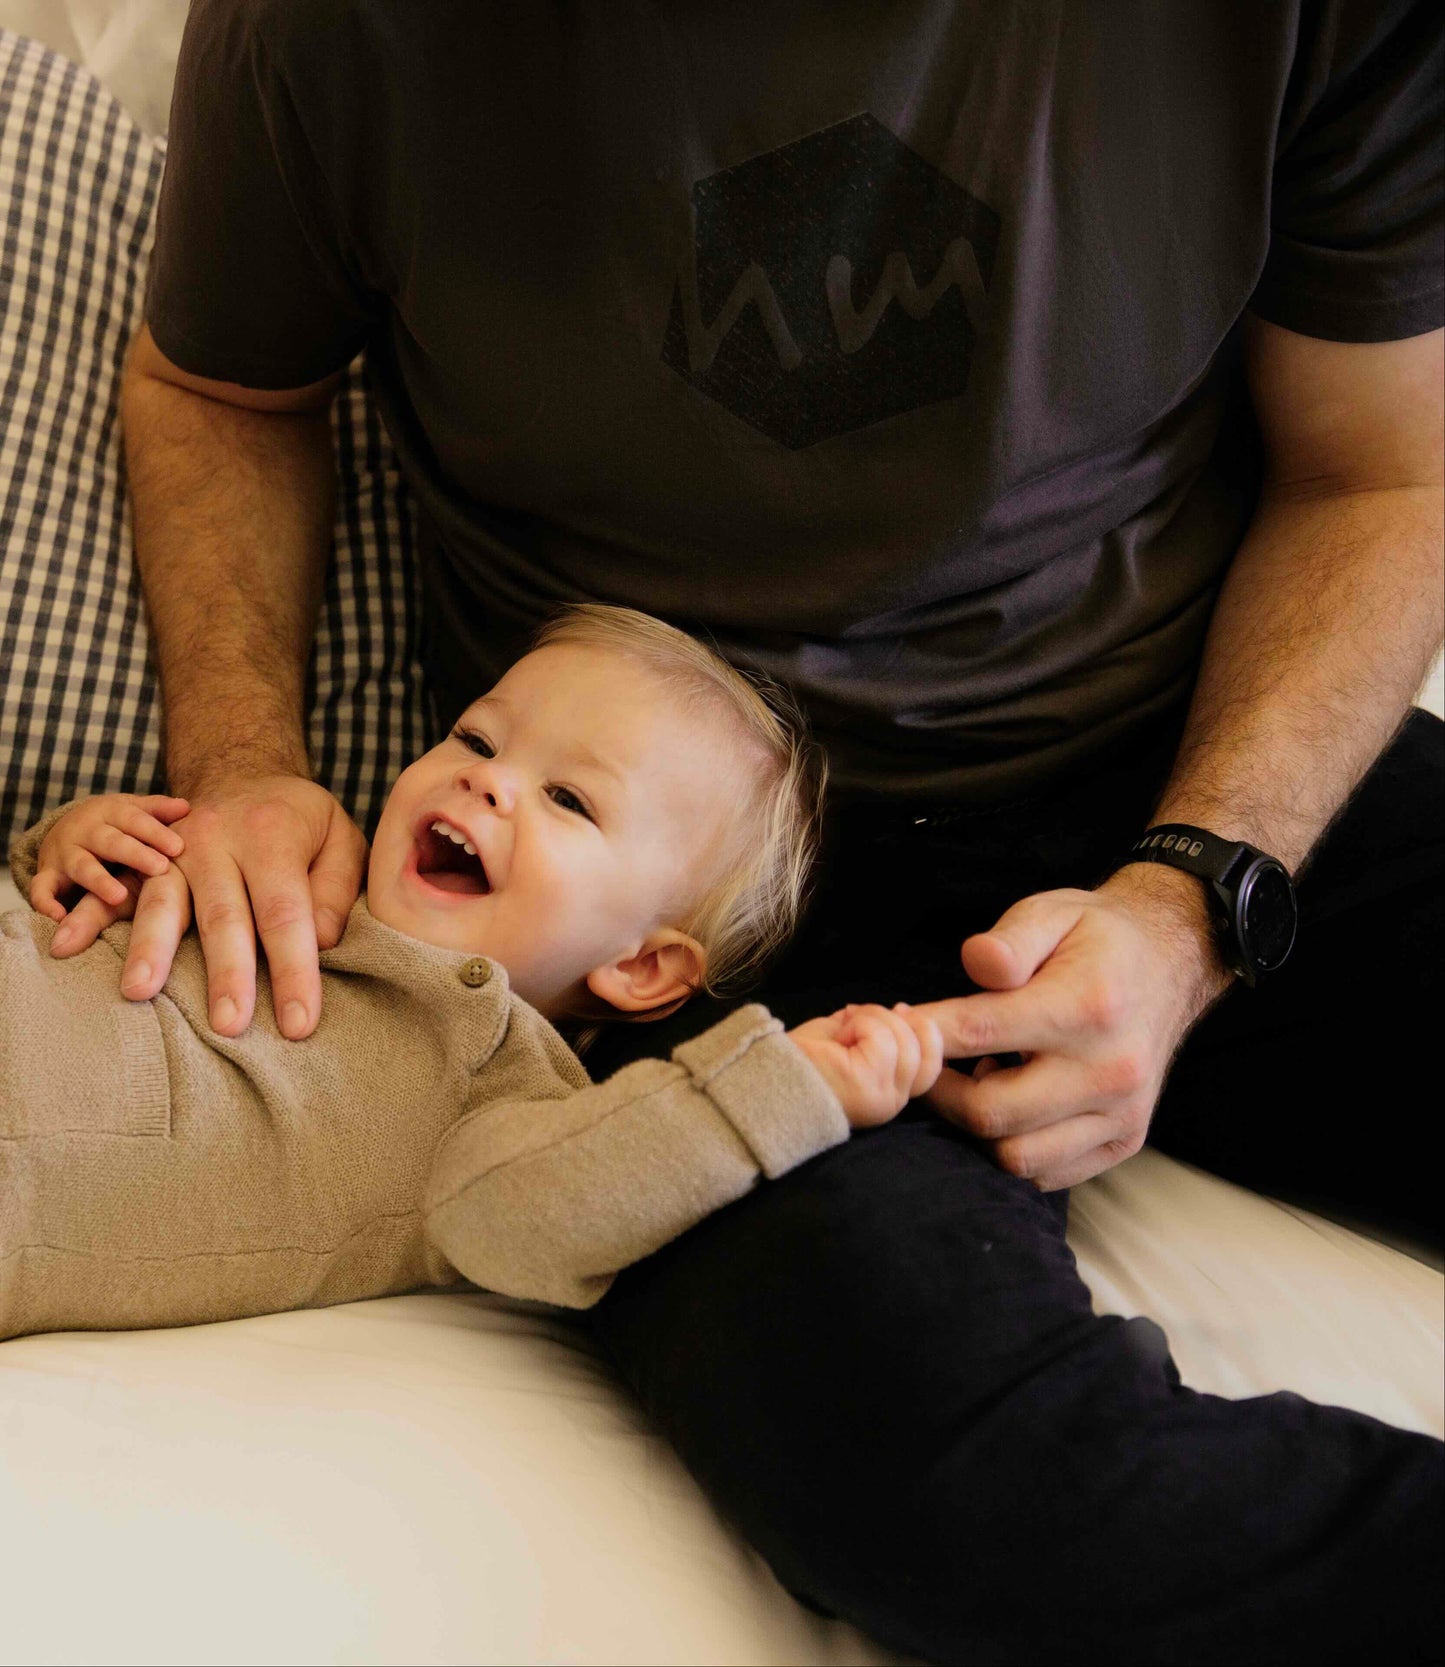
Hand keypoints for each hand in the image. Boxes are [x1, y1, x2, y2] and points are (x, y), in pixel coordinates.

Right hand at [32, 793, 191, 952]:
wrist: (65, 828)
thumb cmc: (114, 824)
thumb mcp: (133, 811)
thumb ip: (158, 810)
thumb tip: (187, 807)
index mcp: (109, 813)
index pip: (134, 820)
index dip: (155, 833)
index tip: (179, 847)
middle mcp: (85, 831)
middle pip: (110, 842)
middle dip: (134, 854)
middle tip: (160, 867)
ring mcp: (64, 854)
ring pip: (81, 866)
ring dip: (98, 881)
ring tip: (119, 897)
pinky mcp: (48, 875)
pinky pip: (41, 890)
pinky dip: (46, 904)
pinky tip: (61, 917)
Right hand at [115, 774, 367, 1039]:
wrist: (244, 775)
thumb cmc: (303, 822)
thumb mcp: (342, 838)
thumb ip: (336, 889)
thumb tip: (320, 941)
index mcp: (272, 836)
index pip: (286, 913)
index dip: (292, 971)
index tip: (297, 1024)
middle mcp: (217, 841)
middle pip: (223, 914)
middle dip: (227, 973)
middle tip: (229, 1025)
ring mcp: (174, 850)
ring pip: (161, 901)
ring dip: (150, 948)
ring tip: (140, 991)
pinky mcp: (145, 861)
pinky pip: (116, 890)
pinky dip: (91, 917)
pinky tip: (67, 945)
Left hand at [787, 1001, 945, 1127]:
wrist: (764, 1083)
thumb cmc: (799, 1062)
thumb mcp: (849, 1042)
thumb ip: (880, 1032)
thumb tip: (901, 1011)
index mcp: (889, 1094)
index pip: (933, 1063)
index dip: (923, 1030)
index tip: (900, 1009)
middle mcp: (894, 1101)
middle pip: (923, 1046)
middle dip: (890, 1019)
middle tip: (852, 1021)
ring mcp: (885, 1096)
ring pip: (903, 1038)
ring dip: (871, 1019)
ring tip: (841, 1032)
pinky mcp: (870, 1085)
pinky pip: (883, 1037)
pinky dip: (860, 1023)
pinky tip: (838, 1036)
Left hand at [921, 865, 1235, 1189]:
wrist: (1169, 965)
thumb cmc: (1096, 938)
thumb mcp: (1052, 912)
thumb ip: (1009, 940)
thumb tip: (976, 962)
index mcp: (1088, 1007)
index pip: (980, 1034)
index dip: (925, 1035)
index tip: (898, 1025)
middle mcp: (1110, 1071)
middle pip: (990, 1113)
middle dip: (940, 1091)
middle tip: (925, 1063)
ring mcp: (1121, 1114)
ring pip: (1016, 1156)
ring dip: (976, 1127)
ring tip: (976, 1080)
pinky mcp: (1124, 1142)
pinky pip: (1045, 1174)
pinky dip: (1012, 1148)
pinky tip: (1012, 1103)